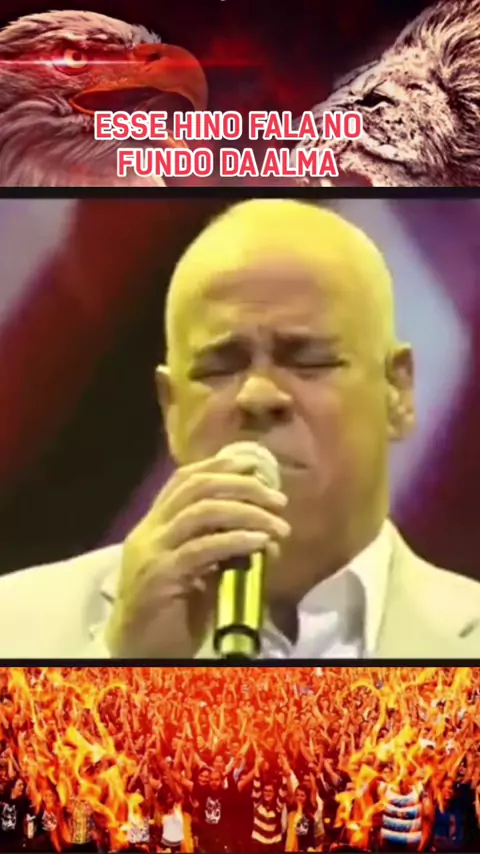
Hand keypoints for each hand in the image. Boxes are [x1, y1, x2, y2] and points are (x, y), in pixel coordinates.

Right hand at [106, 450, 288, 656]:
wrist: (138, 651)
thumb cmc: (172, 613)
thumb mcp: (199, 572)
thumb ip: (222, 549)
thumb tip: (267, 536)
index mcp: (154, 524)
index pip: (185, 478)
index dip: (221, 466)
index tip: (255, 466)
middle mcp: (149, 530)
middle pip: (196, 487)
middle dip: (242, 486)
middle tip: (278, 500)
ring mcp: (152, 551)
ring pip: (200, 512)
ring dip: (246, 512)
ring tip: (277, 525)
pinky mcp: (159, 575)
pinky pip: (201, 549)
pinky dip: (234, 540)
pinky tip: (259, 542)